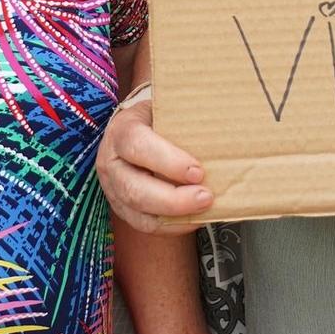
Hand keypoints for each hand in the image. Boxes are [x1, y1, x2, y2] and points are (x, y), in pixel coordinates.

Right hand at [96, 93, 211, 233]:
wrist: (135, 129)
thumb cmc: (157, 118)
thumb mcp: (165, 108)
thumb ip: (185, 117)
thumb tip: (223, 125)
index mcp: (121, 131)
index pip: (138, 146)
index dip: (167, 161)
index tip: (197, 171)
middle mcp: (111, 163)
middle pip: (135, 190)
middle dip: (173, 199)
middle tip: (206, 197)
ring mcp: (114, 190)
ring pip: (139, 213)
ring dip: (175, 216)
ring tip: (204, 210)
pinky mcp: (123, 209)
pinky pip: (146, 225)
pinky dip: (173, 226)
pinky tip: (195, 218)